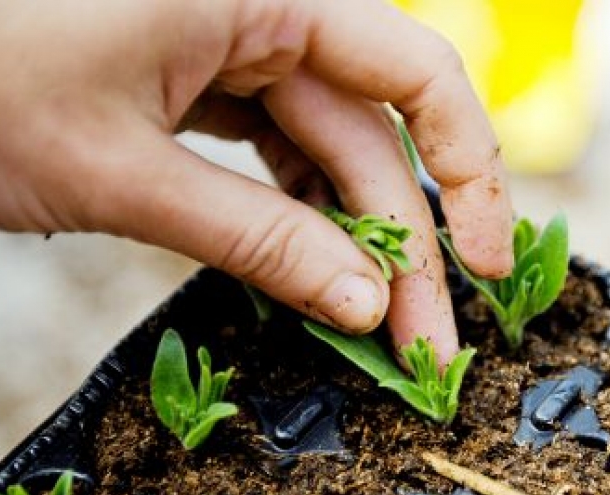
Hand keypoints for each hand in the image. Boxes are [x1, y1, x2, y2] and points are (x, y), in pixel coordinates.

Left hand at [0, 0, 512, 361]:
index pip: (414, 75)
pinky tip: (317, 277)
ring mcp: (231, 49)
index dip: (470, 171)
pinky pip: (276, 156)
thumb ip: (257, 240)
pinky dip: (298, 220)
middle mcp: (261, 13)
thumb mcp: (122, 175)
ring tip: (378, 327)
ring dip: (355, 243)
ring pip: (329, 154)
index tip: (486, 264)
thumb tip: (364, 305)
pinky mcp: (201, 85)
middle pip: (372, 137)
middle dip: (403, 248)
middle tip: (423, 347)